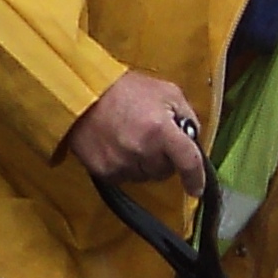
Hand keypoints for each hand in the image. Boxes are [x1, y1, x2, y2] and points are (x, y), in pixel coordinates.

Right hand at [61, 71, 205, 193]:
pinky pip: (125, 177)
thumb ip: (187, 116)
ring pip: (145, 176)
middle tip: (152, 137)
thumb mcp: (166, 92)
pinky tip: (118, 146)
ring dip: (145, 163)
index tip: (197, 188)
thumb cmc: (125, 89)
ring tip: (132, 138)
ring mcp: (121, 163)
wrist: (81, 93)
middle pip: (165, 171)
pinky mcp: (105, 171)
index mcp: (161, 130)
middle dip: (164, 158)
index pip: (188, 162)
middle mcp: (142, 151)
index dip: (195, 178)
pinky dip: (126, 166)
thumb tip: (193, 140)